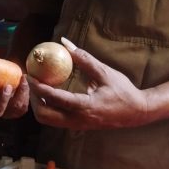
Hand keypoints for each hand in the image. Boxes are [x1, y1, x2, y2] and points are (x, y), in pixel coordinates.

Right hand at [0, 79, 29, 118]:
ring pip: (13, 109)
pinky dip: (26, 94)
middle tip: (8, 86)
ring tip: (22, 81)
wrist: (1, 89)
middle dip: (4, 98)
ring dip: (19, 95)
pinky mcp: (17, 112)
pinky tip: (26, 83)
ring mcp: (6, 113)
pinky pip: (23, 106)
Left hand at [28, 40, 149, 129]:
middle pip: (44, 115)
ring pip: (47, 120)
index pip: (56, 99)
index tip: (30, 75)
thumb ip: (84, 58)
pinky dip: (47, 108)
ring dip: (39, 104)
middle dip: (34, 99)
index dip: (39, 87)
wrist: (137, 112)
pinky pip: (55, 119)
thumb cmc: (123, 91)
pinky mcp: (77, 126)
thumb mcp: (105, 72)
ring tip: (38, 87)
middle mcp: (78, 120)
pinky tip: (49, 93)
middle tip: (32, 82)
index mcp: (86, 107)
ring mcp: (77, 125)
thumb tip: (64, 42)